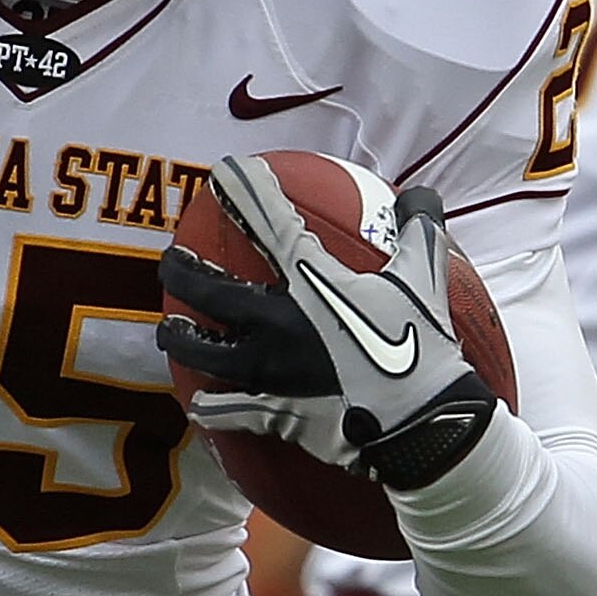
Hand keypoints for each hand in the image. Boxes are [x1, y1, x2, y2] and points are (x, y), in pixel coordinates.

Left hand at [159, 157, 499, 487]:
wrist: (421, 423)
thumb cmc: (421, 346)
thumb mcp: (426, 278)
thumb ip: (420, 230)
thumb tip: (420, 194)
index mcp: (310, 283)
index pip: (267, 221)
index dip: (244, 191)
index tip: (225, 172)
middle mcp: (274, 323)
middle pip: (205, 289)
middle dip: (180, 269)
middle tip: (170, 260)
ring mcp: (264, 371)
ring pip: (200, 351)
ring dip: (180, 336)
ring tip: (171, 329)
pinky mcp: (268, 412)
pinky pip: (224, 411)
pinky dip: (210, 407)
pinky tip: (198, 403)